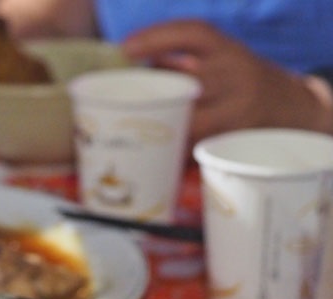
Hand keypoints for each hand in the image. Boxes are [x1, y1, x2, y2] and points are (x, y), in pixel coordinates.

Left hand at [121, 20, 332, 142]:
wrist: (292, 108)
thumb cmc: (238, 83)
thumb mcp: (221, 61)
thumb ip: (181, 65)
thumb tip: (127, 75)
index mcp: (229, 50)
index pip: (194, 34)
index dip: (158, 37)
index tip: (125, 47)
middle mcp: (237, 77)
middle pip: (184, 85)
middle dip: (148, 96)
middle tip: (119, 102)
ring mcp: (239, 111)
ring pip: (187, 122)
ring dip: (157, 128)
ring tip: (130, 129)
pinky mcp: (236, 140)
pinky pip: (195, 148)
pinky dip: (172, 150)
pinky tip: (155, 152)